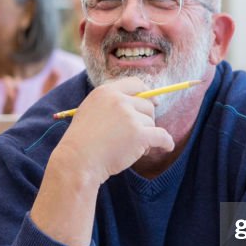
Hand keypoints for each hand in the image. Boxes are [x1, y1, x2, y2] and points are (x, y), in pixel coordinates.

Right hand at [53, 77, 174, 185]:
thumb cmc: (81, 141)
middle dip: (146, 120)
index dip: (147, 93)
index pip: (135, 84)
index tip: (153, 103)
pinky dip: (166, 142)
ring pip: (151, 123)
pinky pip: (162, 136)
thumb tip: (136, 102)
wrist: (78, 161)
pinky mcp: (139, 135)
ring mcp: (130, 117)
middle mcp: (119, 100)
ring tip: (130, 148)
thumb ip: (110, 103)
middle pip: (147, 105)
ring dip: (146, 136)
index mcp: (106, 91)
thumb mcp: (90, 111)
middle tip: (137, 135)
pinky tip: (167, 147)